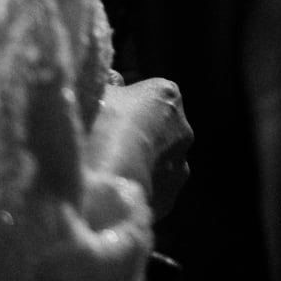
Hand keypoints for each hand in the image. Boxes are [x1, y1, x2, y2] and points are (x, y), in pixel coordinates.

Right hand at [90, 76, 192, 219]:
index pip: (148, 97)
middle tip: (102, 150)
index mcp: (167, 95)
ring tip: (105, 178)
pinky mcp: (170, 201)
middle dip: (135, 140)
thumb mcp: (98, 93)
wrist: (105, 180)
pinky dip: (136, 196)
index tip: (105, 119)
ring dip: (138, 170)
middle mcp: (183, 130)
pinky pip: (151, 195)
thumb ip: (109, 85)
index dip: (124, 108)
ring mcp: (179, 168)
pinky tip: (111, 198)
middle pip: (156, 132)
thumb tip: (114, 79)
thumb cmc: (99, 126)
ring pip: (156, 166)